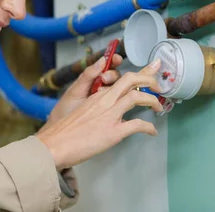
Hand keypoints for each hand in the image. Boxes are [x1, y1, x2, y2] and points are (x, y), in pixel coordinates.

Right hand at [35, 60, 162, 170]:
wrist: (56, 143)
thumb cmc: (65, 131)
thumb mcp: (82, 111)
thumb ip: (97, 108)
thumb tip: (107, 111)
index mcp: (97, 96)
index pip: (121, 78)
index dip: (139, 73)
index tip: (151, 70)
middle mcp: (104, 101)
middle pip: (131, 80)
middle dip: (149, 79)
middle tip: (159, 86)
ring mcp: (109, 115)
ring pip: (137, 97)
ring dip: (152, 101)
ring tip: (158, 107)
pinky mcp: (113, 131)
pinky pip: (137, 125)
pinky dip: (148, 127)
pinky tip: (152, 131)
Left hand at [44, 53, 122, 126]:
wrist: (63, 130)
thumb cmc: (67, 108)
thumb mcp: (75, 90)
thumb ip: (88, 76)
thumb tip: (101, 60)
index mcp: (93, 80)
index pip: (107, 67)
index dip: (113, 61)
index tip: (116, 58)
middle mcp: (102, 88)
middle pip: (116, 77)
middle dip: (112, 75)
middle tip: (104, 79)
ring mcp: (107, 100)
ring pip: (120, 89)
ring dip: (115, 88)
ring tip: (100, 92)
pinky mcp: (111, 111)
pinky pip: (120, 103)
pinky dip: (120, 101)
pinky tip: (112, 103)